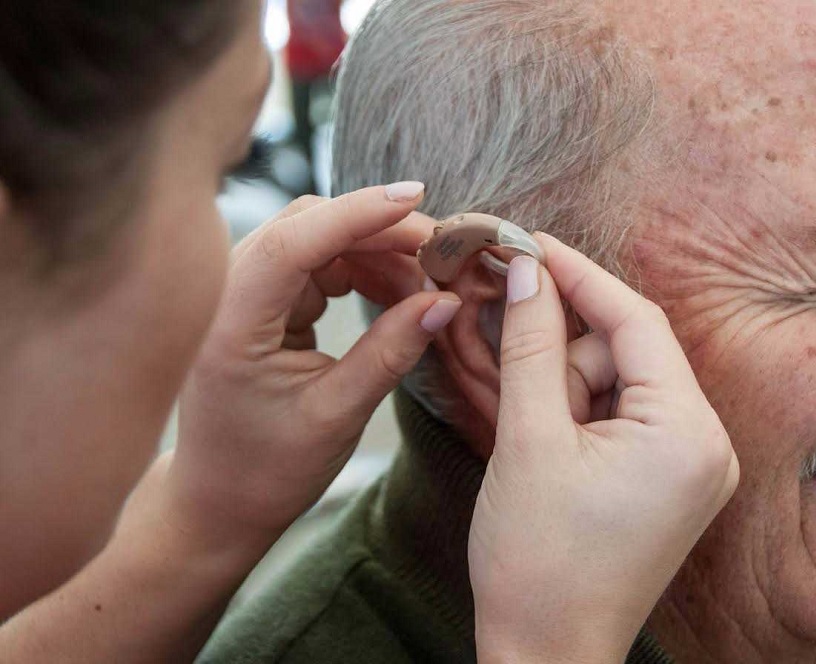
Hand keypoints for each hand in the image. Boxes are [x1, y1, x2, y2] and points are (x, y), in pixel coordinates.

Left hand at [168, 183, 460, 548]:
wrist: (220, 502)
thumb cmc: (268, 470)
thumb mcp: (336, 415)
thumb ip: (390, 353)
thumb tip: (445, 301)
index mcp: (231, 324)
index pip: (293, 241)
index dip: (357, 213)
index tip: (416, 198)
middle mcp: (226, 294)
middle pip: (307, 225)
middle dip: (378, 229)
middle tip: (442, 254)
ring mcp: (242, 293)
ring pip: (317, 239)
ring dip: (376, 250)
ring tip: (428, 283)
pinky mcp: (262, 301)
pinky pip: (318, 263)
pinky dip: (362, 269)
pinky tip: (399, 292)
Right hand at [469, 235, 738, 663]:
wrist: (546, 653)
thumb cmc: (538, 563)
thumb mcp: (528, 438)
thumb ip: (532, 344)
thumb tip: (526, 271)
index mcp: (688, 434)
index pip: (636, 320)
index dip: (577, 274)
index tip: (529, 242)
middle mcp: (709, 444)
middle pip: (629, 350)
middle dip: (565, 354)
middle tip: (515, 379)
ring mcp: (693, 465)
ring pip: (621, 381)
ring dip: (566, 388)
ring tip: (532, 440)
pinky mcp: (670, 479)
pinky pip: (624, 414)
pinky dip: (579, 411)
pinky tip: (546, 438)